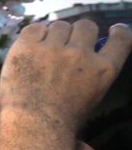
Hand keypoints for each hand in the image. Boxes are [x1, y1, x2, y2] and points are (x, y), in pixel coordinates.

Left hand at [0, 20, 130, 132]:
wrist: (33, 124)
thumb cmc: (62, 120)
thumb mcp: (92, 96)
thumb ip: (93, 74)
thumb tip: (89, 56)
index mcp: (103, 70)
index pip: (121, 40)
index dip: (119, 32)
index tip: (115, 29)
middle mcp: (81, 54)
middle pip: (85, 25)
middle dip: (78, 33)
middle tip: (67, 44)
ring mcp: (53, 48)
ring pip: (60, 25)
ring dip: (55, 34)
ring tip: (45, 50)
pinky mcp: (28, 46)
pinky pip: (35, 28)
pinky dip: (34, 34)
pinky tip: (31, 46)